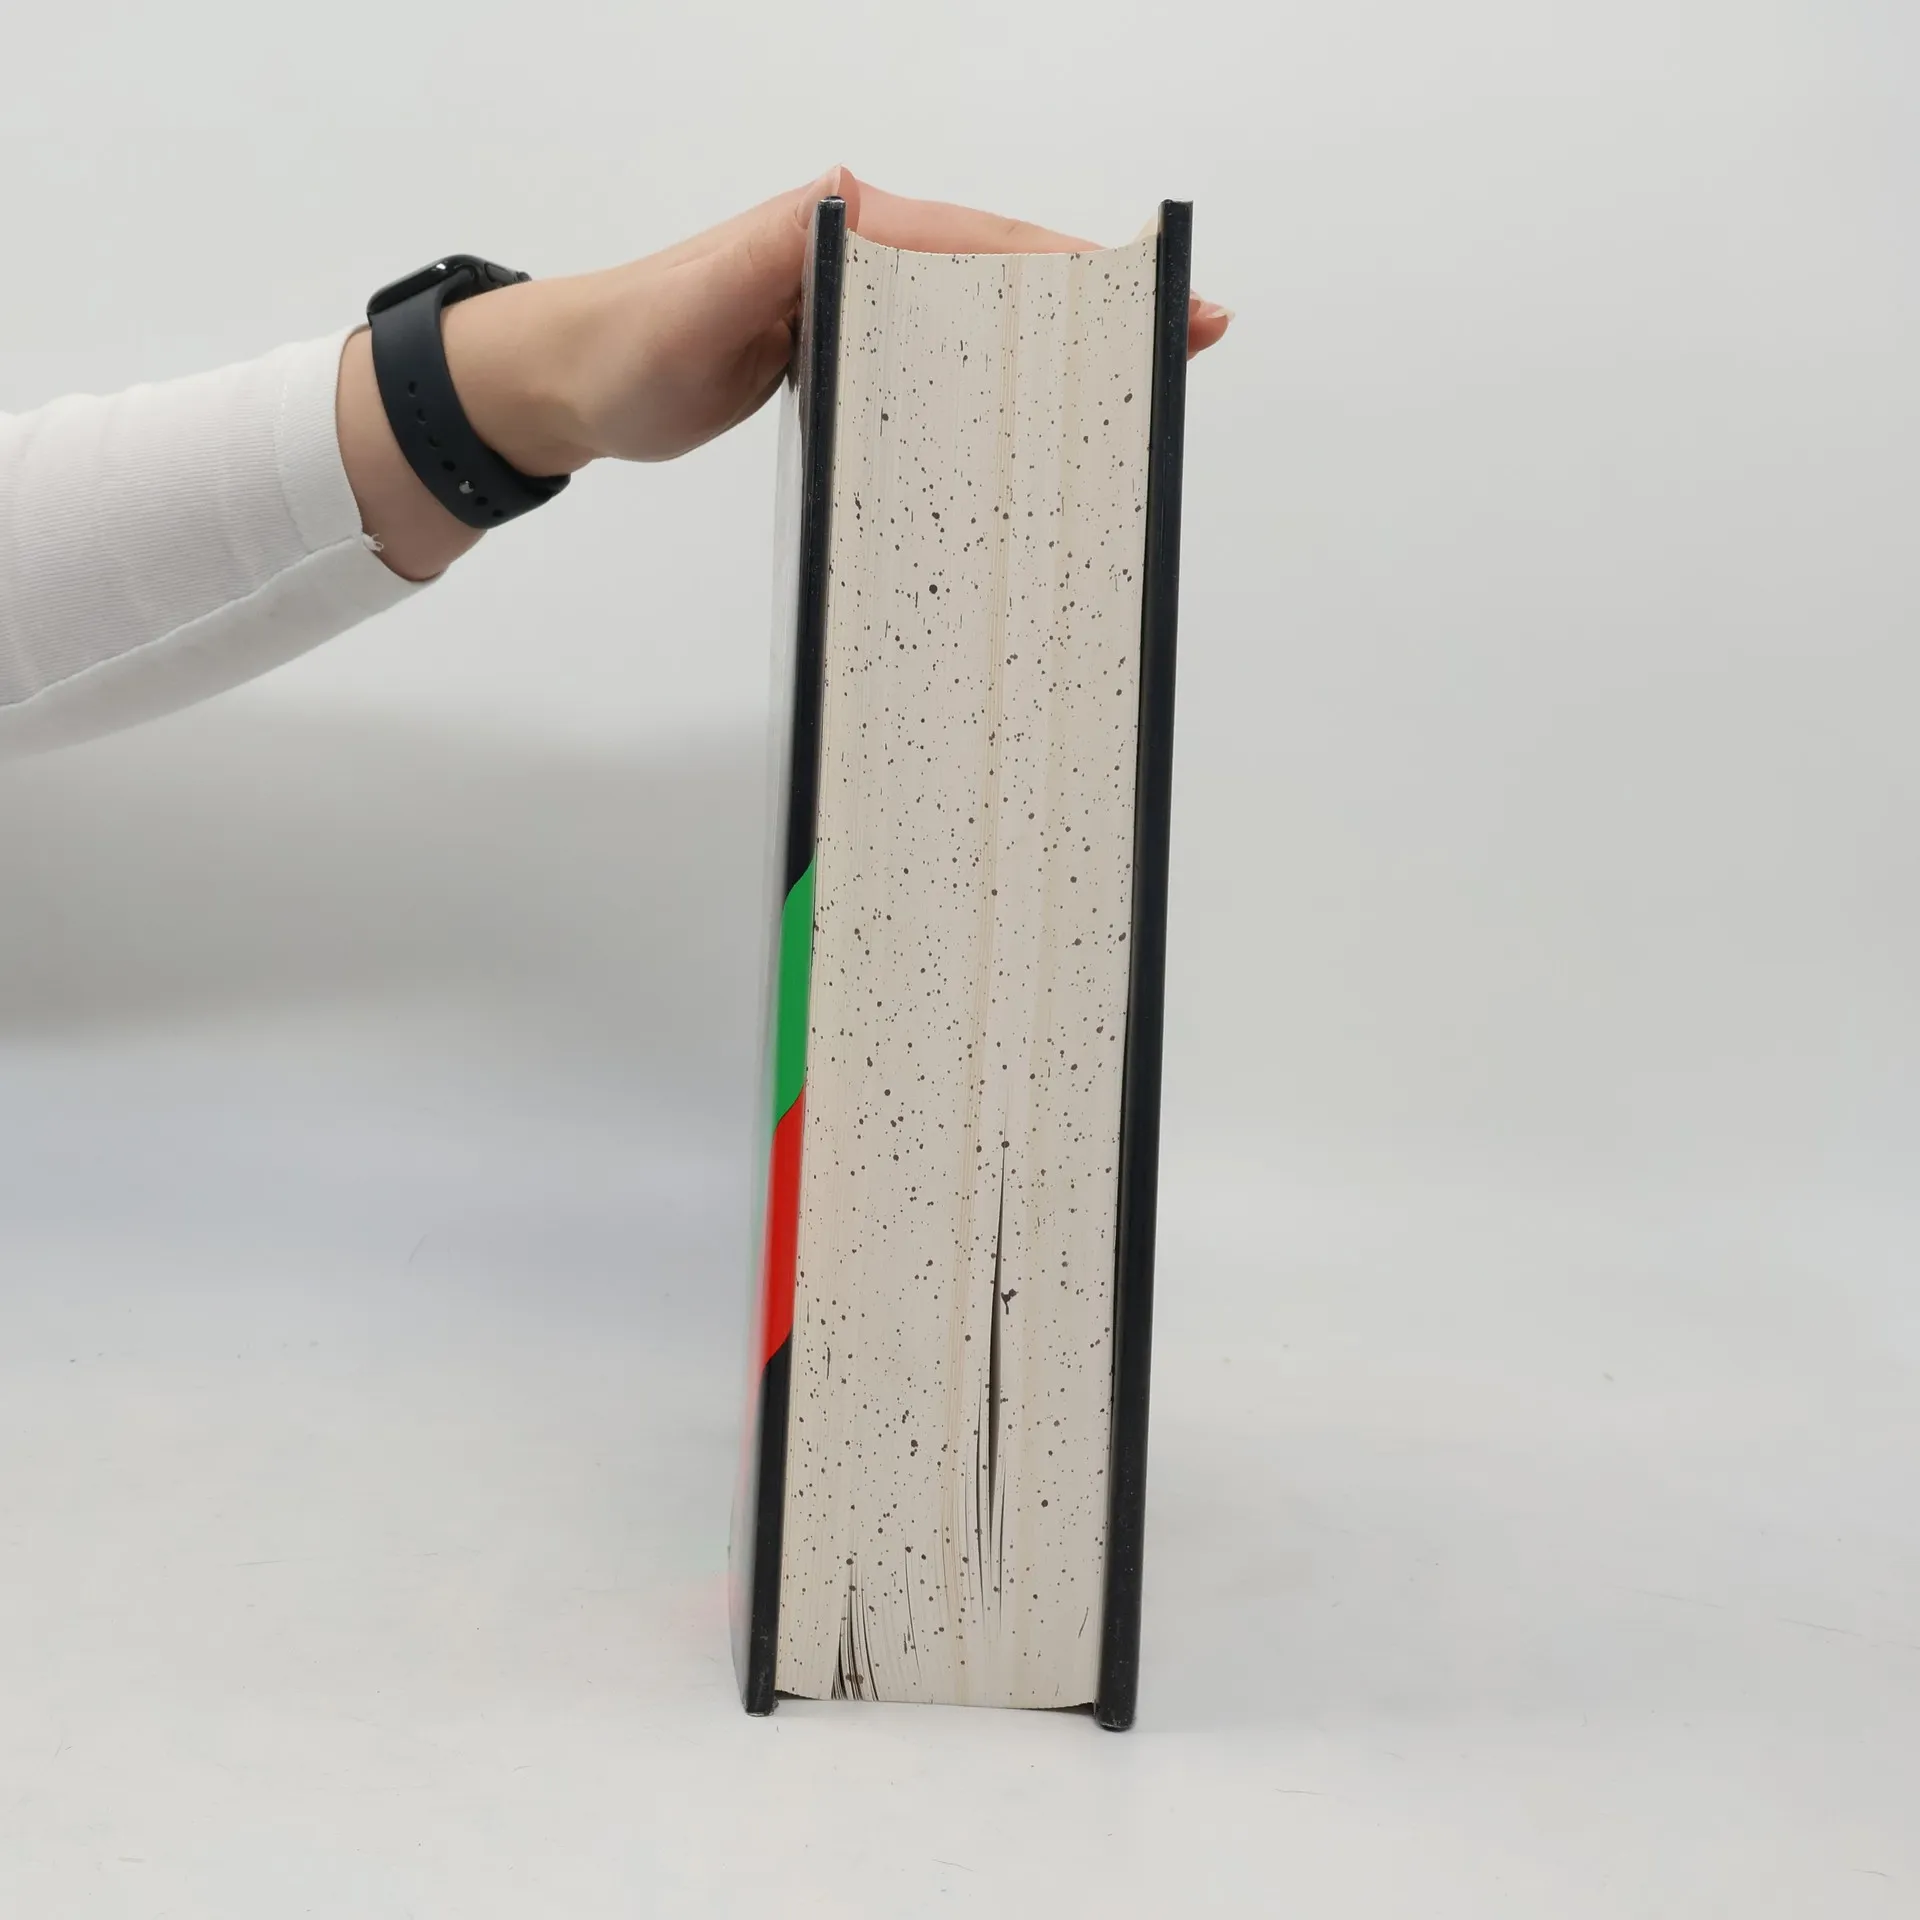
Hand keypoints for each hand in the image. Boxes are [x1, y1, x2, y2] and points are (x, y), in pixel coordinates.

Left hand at [338, 167, 1230, 579]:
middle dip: (1097, 303)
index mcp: (846, 230)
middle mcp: (862, 256)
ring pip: (983, 319)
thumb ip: (770, 254)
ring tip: (1136, 377)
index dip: (1072, 266)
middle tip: (1182, 335)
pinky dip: (1000, 376)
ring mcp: (859, 306)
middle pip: (1006, 274)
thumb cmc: (629, 346)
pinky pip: (943, 358)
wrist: (571, 383)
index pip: (984, 241)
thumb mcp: (700, 302)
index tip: (1148, 291)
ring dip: (1060, 343)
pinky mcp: (846, 353)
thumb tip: (851, 196)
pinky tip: (1033, 412)